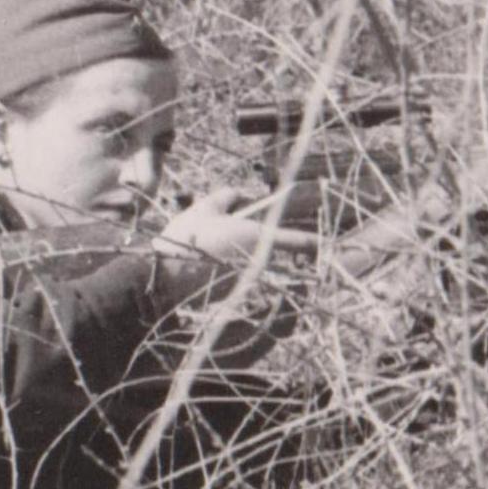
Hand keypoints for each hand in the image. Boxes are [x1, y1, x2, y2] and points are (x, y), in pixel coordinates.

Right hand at [151, 189, 315, 306]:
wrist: (161, 279)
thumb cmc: (185, 239)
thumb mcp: (205, 208)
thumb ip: (226, 197)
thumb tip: (239, 193)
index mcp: (257, 238)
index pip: (299, 241)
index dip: (314, 242)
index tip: (326, 243)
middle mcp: (258, 262)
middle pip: (272, 254)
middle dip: (269, 246)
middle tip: (250, 239)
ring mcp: (247, 281)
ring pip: (253, 266)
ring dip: (245, 258)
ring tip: (216, 248)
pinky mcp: (232, 295)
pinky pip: (238, 278)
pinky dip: (230, 271)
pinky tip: (207, 263)